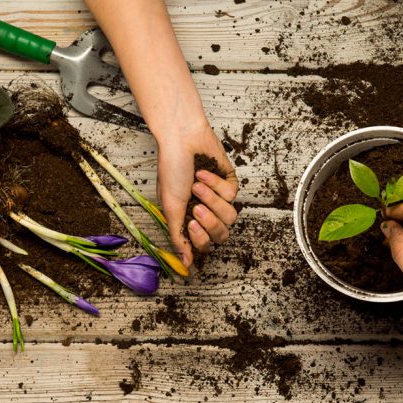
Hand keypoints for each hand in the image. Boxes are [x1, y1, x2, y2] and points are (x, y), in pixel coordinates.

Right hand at [156, 124, 237, 266]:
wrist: (182, 139)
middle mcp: (206, 212)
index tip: (192, 224)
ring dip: (212, 200)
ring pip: (230, 216)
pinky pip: (231, 195)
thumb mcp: (170, 205)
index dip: (201, 239)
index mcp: (189, 219)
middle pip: (222, 234)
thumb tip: (186, 263)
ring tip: (197, 184)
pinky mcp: (230, 184)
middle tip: (197, 207)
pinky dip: (216, 184)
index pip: (204, 244)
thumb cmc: (172, 169)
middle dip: (210, 221)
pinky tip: (204, 172)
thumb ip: (178, 236)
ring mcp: (219, 198)